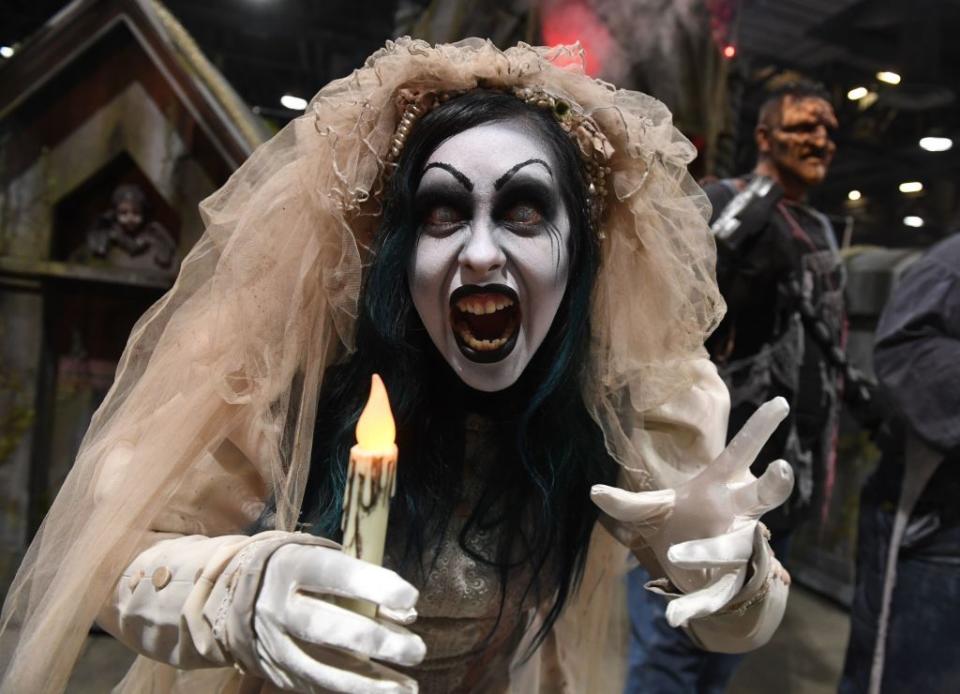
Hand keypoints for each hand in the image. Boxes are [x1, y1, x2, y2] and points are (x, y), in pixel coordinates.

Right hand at [253, 544, 425, 692]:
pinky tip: (383, 692)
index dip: (373, 585)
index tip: (409, 597)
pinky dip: (353, 692)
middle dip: (376, 641)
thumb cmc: (303, 572)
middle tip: (417, 650)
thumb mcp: (326, 561)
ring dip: (370, 682)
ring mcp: (276, 645)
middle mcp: (279, 607)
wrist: (240, 597)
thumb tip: (407, 613)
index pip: (334, 574)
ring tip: (408, 687)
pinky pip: (318, 686)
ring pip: (323, 668)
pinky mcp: (279, 672)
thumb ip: (364, 582)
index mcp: (293, 566)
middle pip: (327, 627)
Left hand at [591, 398, 793, 627]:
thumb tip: (594, 491)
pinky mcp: (728, 583)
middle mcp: (738, 515)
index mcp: (723, 487)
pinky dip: (692, 606)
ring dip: (707, 552)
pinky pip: (713, 594)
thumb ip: (629, 503)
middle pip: (761, 497)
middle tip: (780, 469)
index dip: (760, 428)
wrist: (699, 570)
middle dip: (773, 485)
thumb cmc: (686, 522)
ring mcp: (737, 549)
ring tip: (677, 558)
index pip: (741, 453)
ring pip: (732, 548)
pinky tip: (672, 618)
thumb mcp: (656, 508)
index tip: (780, 401)